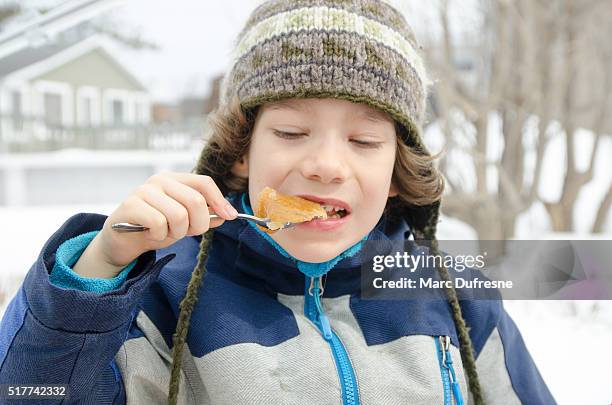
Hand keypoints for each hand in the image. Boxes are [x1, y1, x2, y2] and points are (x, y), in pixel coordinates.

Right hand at [73, 173, 237, 278]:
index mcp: (175, 179)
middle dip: (198, 224)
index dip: (219, 200)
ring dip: (177, 232)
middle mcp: (160, 180)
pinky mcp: (131, 205)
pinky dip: (160, 236)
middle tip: (187, 233)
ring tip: (166, 232)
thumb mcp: (185, 222)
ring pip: (179, 215)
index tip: (230, 216)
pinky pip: (159, 224)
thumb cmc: (155, 228)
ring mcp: (144, 191)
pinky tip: (151, 234)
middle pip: (195, 201)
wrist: (122, 240)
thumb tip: (227, 214)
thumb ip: (204, 216)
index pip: (204, 183)